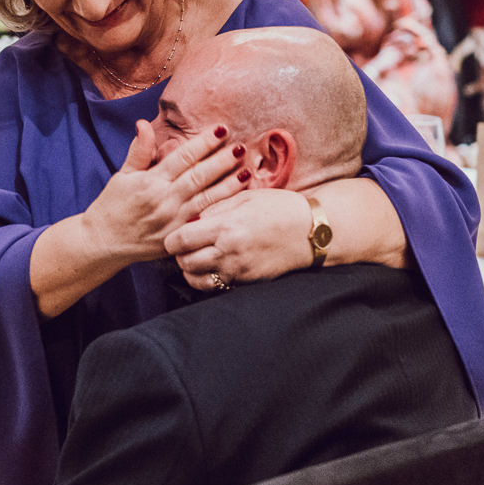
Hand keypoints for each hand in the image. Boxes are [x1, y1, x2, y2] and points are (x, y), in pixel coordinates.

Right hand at [81, 122, 246, 263]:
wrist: (104, 242)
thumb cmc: (113, 206)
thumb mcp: (123, 175)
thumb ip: (138, 151)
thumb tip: (144, 123)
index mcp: (151, 181)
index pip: (182, 157)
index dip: (203, 143)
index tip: (221, 129)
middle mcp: (164, 200)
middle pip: (199, 177)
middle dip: (221, 161)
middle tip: (240, 146)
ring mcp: (173, 221)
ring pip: (206, 199)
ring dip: (228, 185)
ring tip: (247, 171)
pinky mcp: (178, 236)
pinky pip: (204, 221)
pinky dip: (221, 210)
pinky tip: (237, 201)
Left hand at [164, 189, 313, 289]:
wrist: (312, 231)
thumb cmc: (281, 208)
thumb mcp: (246, 197)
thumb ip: (216, 208)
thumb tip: (192, 220)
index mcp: (227, 226)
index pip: (181, 239)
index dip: (171, 240)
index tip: (173, 236)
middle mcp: (229, 251)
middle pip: (185, 262)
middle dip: (179, 255)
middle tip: (184, 246)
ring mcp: (238, 270)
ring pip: (196, 279)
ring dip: (190, 270)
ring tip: (196, 257)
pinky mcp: (247, 281)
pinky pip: (216, 287)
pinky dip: (207, 280)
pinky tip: (212, 267)